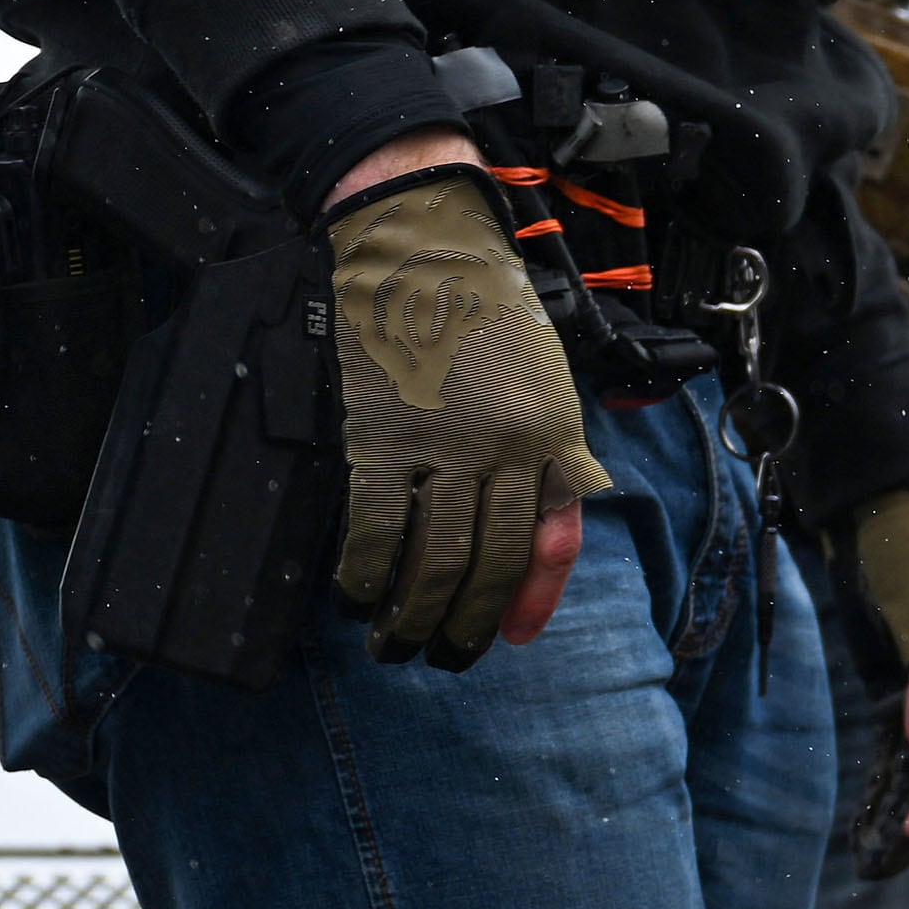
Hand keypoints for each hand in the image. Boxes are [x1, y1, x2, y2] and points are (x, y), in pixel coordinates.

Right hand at [324, 158, 606, 661]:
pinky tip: (354, 595)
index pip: (553, 539)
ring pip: (435, 563)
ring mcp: (444, 449)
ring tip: (393, 643)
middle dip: (465, 626)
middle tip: (440, 656)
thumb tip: (544, 531)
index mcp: (553, 436)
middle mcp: (506, 452)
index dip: (531, 597)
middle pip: (491, 565)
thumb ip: (548, 454)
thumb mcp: (545, 382)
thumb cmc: (486, 313)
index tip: (508, 638)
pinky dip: (363, 575)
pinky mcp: (382, 441)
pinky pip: (375, 529)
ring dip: (412, 617)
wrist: (424, 252)